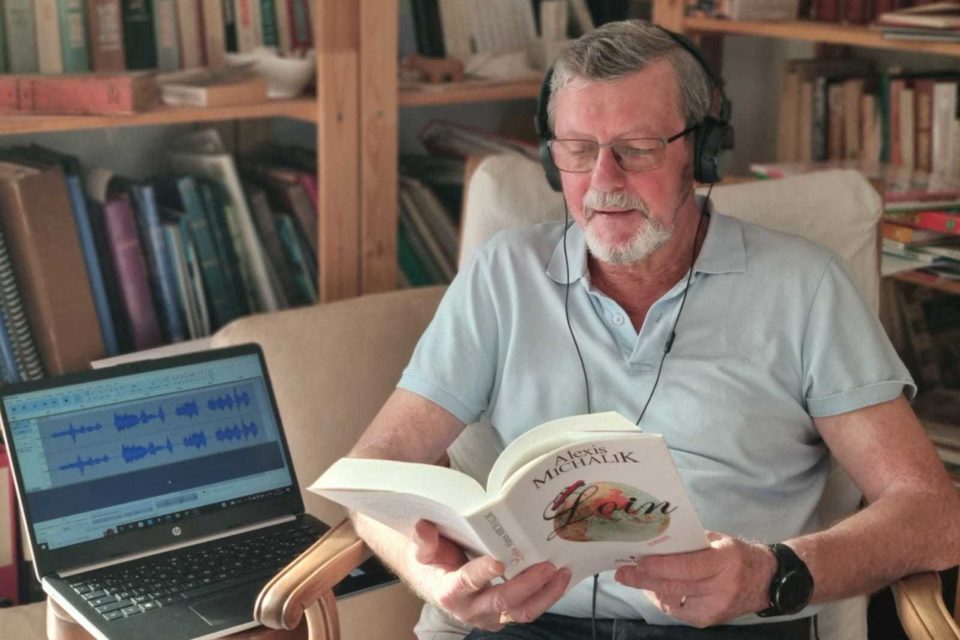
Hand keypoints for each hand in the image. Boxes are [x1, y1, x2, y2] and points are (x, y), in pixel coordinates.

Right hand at [412, 520, 572, 629]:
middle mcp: (471, 609)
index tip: (498, 562)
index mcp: (449, 591)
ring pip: (521, 612)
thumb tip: (423, 527)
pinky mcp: (503, 616)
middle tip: (547, 566)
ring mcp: (490, 616)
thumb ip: (424, 542)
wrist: (434, 582)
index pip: (467, 582)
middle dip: (528, 584)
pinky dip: (546, 596)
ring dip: (545, 594)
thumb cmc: (432, 563)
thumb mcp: (422, 550)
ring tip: (562, 573)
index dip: (482, 573)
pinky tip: (560, 579)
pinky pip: (527, 610)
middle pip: (502, 601)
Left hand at [613, 531, 776, 627]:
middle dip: (644, 579)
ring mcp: (716, 607)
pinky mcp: (711, 620)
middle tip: (622, 573)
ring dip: (650, 590)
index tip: (638, 560)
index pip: (688, 566)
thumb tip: (657, 540)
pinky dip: (663, 601)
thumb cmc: (737, 554)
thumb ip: (691, 542)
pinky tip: (653, 591)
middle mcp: (722, 587)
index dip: (660, 565)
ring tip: (633, 578)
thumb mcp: (718, 540)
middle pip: (676, 585)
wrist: (767, 581)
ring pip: (674, 601)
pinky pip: (679, 612)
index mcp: (725, 560)